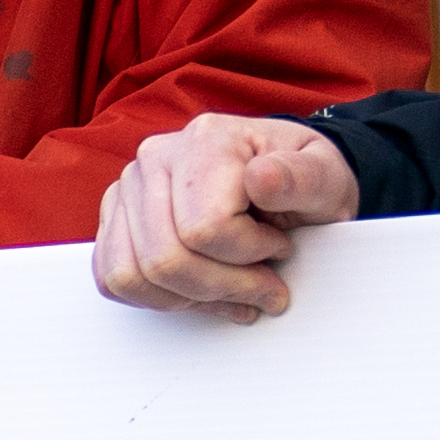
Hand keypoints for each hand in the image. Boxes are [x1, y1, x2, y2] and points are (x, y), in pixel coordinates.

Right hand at [94, 114, 363, 319]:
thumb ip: (301, 179)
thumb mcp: (325, 177)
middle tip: (265, 286)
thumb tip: (261, 178)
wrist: (282, 179)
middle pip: (165, 258)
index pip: (204, 229)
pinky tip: (198, 291)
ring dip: (191, 298)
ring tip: (233, 289)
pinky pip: (113, 278)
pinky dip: (157, 299)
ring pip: (135, 275)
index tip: (280, 247)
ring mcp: (129, 188)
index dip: (249, 255)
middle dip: (223, 288)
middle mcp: (157, 157)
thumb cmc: (302, 181)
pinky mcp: (117, 218)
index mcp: (207, 139)